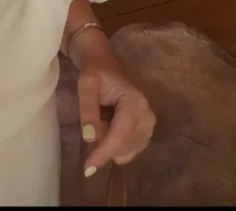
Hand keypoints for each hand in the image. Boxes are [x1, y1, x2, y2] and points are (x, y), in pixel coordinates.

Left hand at [77, 58, 155, 175]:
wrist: (104, 66)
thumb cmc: (95, 73)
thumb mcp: (86, 85)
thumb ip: (88, 110)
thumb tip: (89, 138)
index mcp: (135, 104)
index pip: (120, 135)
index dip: (104, 153)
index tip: (88, 169)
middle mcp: (147, 117)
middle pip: (122, 146)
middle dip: (104, 140)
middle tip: (95, 117)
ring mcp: (149, 127)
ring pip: (124, 151)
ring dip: (108, 141)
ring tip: (103, 117)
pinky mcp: (145, 133)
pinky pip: (126, 150)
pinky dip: (114, 143)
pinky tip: (110, 125)